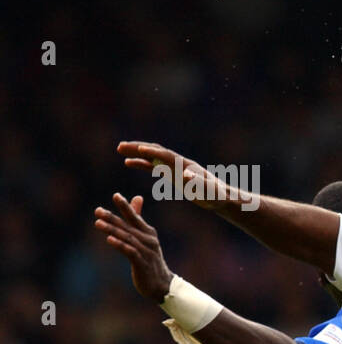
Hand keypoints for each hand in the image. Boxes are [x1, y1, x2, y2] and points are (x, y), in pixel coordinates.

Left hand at [94, 193, 174, 301]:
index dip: (126, 206)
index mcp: (148, 232)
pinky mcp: (142, 264)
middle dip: (112, 217)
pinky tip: (109, 240)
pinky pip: (130, 252)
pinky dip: (120, 245)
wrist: (162, 284)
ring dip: (112, 230)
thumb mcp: (145, 237)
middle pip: (128, 226)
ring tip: (97, 223)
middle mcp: (149, 240)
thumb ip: (138, 218)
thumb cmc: (150, 259)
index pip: (135, 217)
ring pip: (127, 238)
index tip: (116, 195)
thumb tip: (137, 197)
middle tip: (97, 210)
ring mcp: (146, 252)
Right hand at [116, 141, 234, 208]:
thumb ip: (196, 182)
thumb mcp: (206, 190)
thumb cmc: (215, 195)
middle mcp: (178, 162)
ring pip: (152, 156)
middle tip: (120, 146)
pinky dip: (141, 163)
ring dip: (136, 153)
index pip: (166, 156)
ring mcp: (173, 167)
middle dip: (139, 148)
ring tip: (120, 149)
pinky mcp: (171, 173)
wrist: (220, 197)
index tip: (138, 149)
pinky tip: (128, 163)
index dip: (153, 152)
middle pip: (156, 151)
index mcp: (185, 165)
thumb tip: (185, 175)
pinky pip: (153, 166)